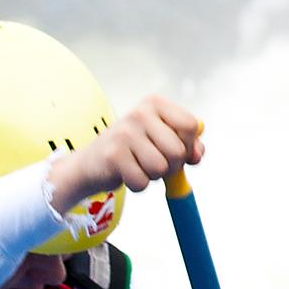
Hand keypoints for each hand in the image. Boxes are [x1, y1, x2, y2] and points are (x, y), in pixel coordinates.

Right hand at [48, 93, 206, 213]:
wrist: (91, 163)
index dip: (188, 145)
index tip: (176, 150)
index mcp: (155, 103)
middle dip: (171, 166)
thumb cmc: (131, 150)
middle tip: (155, 162)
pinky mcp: (113, 155)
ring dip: (153, 176)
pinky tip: (126, 173)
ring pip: (161, 168)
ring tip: (138, 166)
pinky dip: (137, 185)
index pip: (190, 125)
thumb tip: (197, 153)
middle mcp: (139, 113)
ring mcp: (125, 133)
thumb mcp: (161, 139)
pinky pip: (142, 181)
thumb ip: (186, 144)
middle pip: (178, 150)